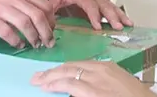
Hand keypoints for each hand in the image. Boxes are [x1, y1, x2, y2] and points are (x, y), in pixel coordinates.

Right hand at [0, 0, 55, 48]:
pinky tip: (19, 45)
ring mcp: (1, 8)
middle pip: (38, 16)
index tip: (52, 29)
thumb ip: (25, 1)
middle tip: (49, 42)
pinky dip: (16, 41)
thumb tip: (42, 18)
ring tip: (35, 45)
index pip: (44, 5)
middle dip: (47, 32)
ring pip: (25, 24)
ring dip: (33, 37)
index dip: (51, 20)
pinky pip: (8, 32)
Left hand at [31, 61, 156, 96]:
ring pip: (67, 74)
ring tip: (38, 81)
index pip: (80, 64)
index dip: (63, 69)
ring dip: (50, 77)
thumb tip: (82, 87)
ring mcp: (96, 80)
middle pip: (70, 67)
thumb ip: (102, 83)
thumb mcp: (118, 85)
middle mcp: (100, 70)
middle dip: (53, 72)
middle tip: (38, 76)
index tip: (53, 73)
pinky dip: (56, 85)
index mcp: (107, 67)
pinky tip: (47, 87)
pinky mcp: (93, 91)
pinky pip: (70, 85)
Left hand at [49, 0, 131, 29]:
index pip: (91, 8)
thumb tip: (46, 22)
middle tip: (119, 27)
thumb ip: (52, 8)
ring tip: (130, 25)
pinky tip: (128, 22)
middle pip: (106, 8)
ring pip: (113, 8)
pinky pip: (115, 7)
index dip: (94, 17)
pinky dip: (122, 14)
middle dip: (113, 18)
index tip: (99, 27)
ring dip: (121, 16)